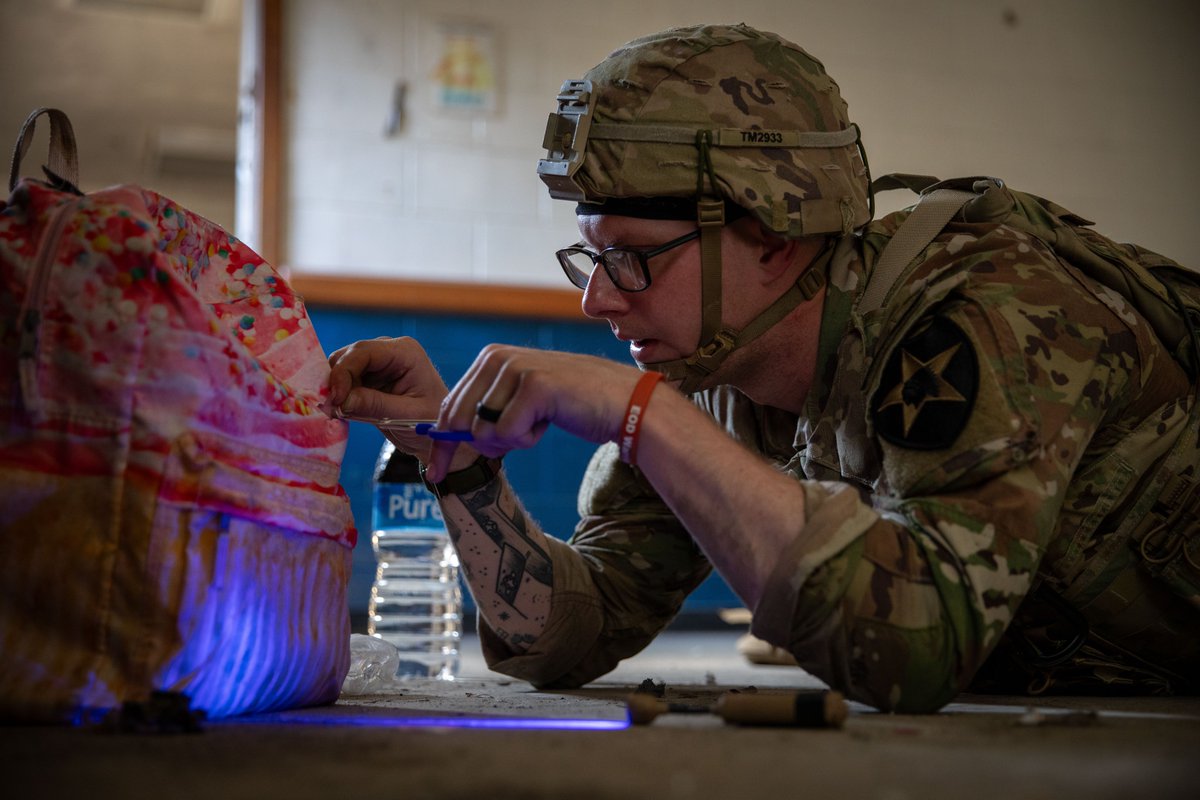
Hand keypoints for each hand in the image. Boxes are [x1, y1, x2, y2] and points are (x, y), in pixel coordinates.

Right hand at [326, 337, 465, 458]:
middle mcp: (389, 351)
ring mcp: (377, 363)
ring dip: (334, 388)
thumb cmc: (431, 423)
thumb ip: (374, 405)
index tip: (336, 398)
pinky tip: (339, 411)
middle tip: (331, 408)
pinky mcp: (368, 377)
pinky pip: (343, 381)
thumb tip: (340, 399)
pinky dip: (338, 394)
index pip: (363, 351)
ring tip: (336, 411)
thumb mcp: (406, 416)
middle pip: (348, 356)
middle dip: (336, 381)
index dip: (344, 372)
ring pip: (341, 367)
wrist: (436, 435)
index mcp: (405, 352)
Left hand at [425, 345, 646, 481]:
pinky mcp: (534, 386)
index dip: (440, 446)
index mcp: (488, 358)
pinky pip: (507, 434)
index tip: (435, 473)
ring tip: (537, 423)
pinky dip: (526, 440)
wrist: (620, 401)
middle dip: (481, 446)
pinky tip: (547, 421)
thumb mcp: (517, 401)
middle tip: (520, 437)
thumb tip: (438, 441)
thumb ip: (482, 412)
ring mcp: (515, 369)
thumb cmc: (569, 405)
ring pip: (482, 431)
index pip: (447, 408)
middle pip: (457, 423)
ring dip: (510, 441)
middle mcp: (496, 357)